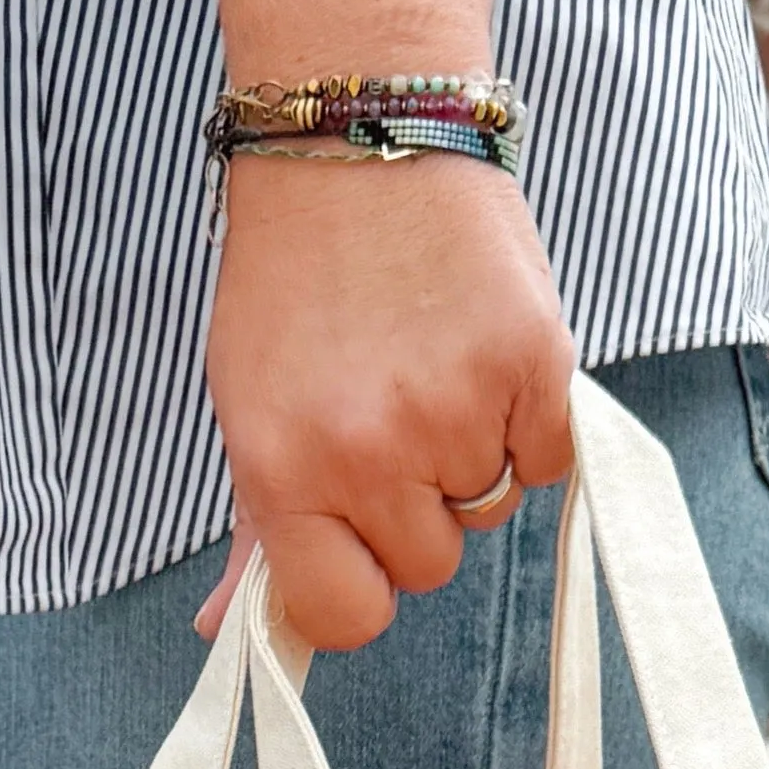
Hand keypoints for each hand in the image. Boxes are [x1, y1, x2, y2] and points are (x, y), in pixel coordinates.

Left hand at [202, 152, 575, 649]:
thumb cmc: (295, 281)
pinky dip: (527, 424)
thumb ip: (256, 526)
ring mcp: (455, 409)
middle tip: (390, 413)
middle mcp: (367, 452)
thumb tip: (221, 632)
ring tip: (430, 365)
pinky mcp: (534, 363)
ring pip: (488, 511)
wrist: (360, 137)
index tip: (357, 547)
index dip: (357, 591)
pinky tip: (481, 354)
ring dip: (470, 459)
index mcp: (282, 469)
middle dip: (414, 510)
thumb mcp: (249, 403)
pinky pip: (547, 461)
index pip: (342, 618)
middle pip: (427, 566)